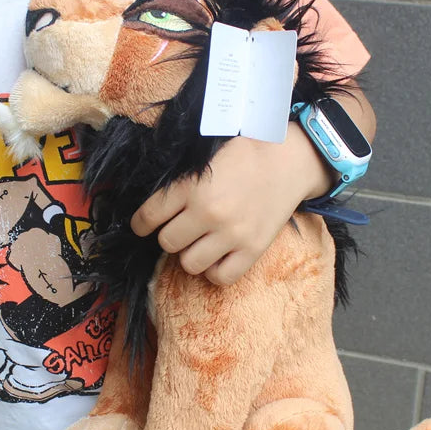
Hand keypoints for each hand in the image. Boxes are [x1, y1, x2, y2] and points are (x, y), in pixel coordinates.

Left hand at [130, 128, 330, 285]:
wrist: (290, 158)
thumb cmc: (244, 151)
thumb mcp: (204, 154)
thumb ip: (179, 177)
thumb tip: (151, 198)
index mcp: (192, 185)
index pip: (149, 217)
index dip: (140, 224)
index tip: (142, 226)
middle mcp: (209, 212)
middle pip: (167, 243)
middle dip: (171, 235)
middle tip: (182, 227)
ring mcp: (232, 234)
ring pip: (189, 264)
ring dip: (191, 254)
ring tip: (201, 242)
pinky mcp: (253, 250)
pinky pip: (220, 278)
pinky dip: (214, 271)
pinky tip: (218, 256)